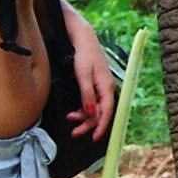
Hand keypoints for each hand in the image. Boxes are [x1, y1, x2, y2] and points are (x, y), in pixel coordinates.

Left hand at [64, 3, 115, 140]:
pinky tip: (75, 112)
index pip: (107, 112)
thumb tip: (90, 114)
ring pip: (95, 109)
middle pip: (101, 113)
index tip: (93, 138)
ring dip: (84, 117)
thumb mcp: (83, 76)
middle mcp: (107, 89)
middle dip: (88, 124)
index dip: (101, 127)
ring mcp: (102, 88)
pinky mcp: (95, 85)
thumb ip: (87, 96)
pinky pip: (92, 103)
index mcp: (107, 87)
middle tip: (74, 133)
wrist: (83, 39)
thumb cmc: (84, 55)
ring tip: (70, 119)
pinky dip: (84, 109)